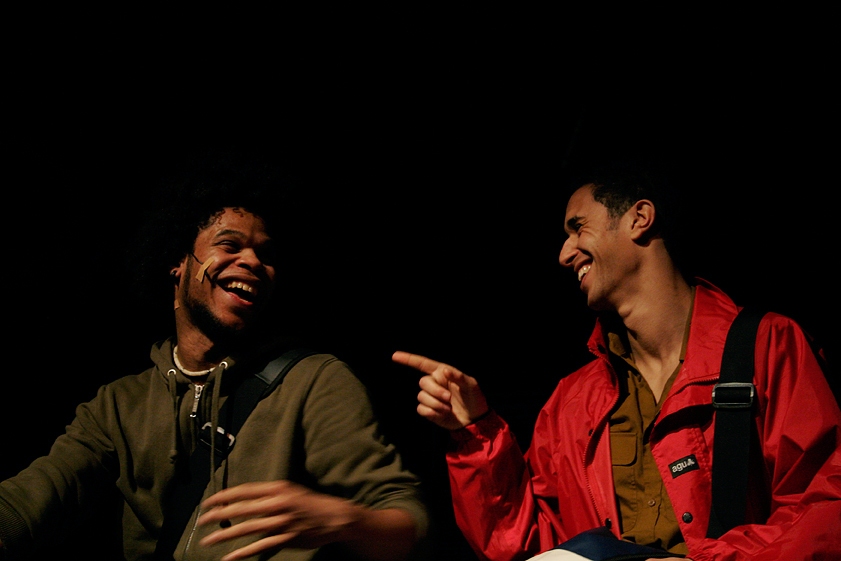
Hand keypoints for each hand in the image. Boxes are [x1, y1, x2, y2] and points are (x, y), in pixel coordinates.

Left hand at [197, 480, 361, 559]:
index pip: (244, 491)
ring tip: (208, 540)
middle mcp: (278, 503)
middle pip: (242, 509)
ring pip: (247, 529)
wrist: (334, 517)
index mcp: (277, 489)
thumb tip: (244, 500)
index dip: (224, 496)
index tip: (209, 502)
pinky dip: (242, 553)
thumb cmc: (310, 503)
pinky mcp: (285, 539)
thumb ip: (268, 495)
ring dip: (225, 535)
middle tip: (202, 521)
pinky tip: (229, 558)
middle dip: (219, 515)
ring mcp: (281, 522)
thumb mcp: (290, 491)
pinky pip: (259, 547)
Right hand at [392, 351, 488, 429]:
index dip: (408, 359)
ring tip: (449, 408)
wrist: (475, 420)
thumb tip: (444, 370)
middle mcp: (434, 383)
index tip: (394, 356)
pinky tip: (443, 414)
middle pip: (423, 382)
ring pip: (421, 396)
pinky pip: (421, 409)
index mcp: (442, 373)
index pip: (423, 364)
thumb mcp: (472, 385)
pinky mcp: (428, 410)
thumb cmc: (475, 399)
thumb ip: (459, 377)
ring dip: (435, 404)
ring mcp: (430, 397)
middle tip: (449, 398)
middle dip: (435, 391)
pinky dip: (432, 412)